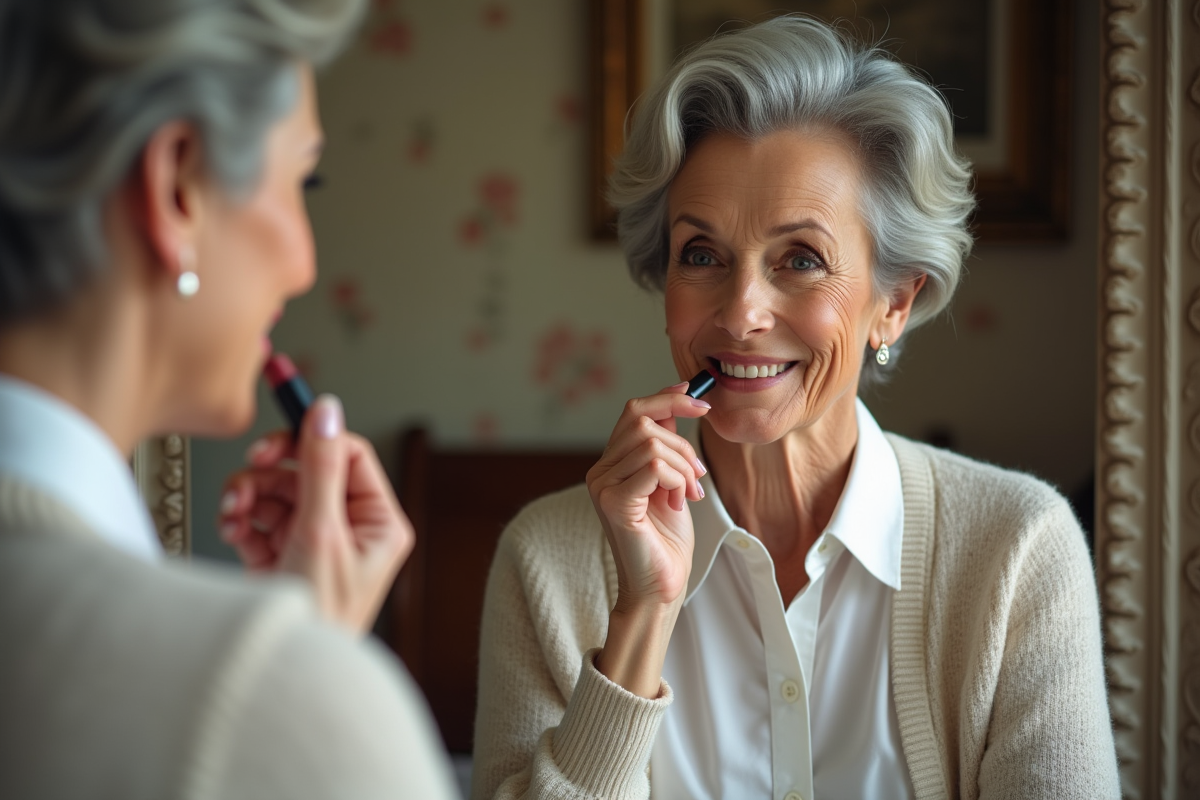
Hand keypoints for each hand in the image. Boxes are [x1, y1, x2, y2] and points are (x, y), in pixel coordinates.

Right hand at [219, 395, 412, 632]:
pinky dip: (243, 523)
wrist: (283, 679)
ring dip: (249, 499)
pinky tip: (234, 532)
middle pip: (307, 472)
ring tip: (235, 515)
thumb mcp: (321, 534)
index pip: (350, 456)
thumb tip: (327, 412)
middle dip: (271, 476)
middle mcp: (351, 531)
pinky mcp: (285, 560)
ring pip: (279, 495)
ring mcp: (316, 546)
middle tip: (248, 477)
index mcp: (378, 523)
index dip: (311, 440)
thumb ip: (321, 469)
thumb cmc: (320, 621)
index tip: (275, 441)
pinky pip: (262, 523)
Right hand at [587, 382, 709, 695]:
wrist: (660, 587)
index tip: (700, 400)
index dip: (668, 398)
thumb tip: (677, 406)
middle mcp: (600, 471)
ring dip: (684, 466)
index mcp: (611, 464)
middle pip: (643, 420)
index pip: (634, 411)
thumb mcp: (671, 482)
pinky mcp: (614, 502)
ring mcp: (602, 486)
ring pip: (652, 443)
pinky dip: (677, 480)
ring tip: (689, 494)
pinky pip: (654, 466)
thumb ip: (666, 448)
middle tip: (698, 475)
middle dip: (683, 442)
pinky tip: (679, 503)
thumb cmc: (666, 541)